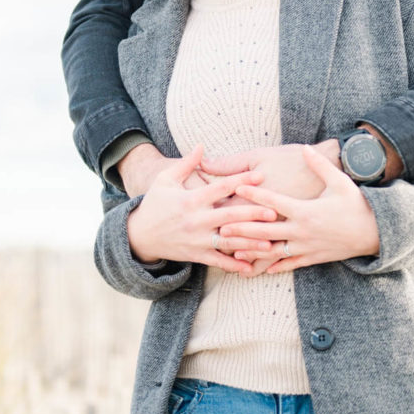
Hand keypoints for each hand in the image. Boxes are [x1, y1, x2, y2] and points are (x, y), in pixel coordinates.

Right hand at [126, 145, 277, 274]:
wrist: (139, 236)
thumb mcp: (166, 180)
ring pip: (227, 241)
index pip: (221, 187)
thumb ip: (186, 163)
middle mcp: (196, 220)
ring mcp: (197, 240)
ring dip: (249, 242)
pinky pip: (218, 261)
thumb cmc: (155, 203)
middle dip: (252, 213)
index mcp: (191, 199)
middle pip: (229, 215)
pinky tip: (251, 267)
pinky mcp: (196, 255)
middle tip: (274, 211)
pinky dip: (234, 265)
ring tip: (270, 242)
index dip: (241, 179)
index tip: (261, 174)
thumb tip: (201, 145)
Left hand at [219, 146, 379, 272]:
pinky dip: (272, 265)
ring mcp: (306, 246)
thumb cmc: (355, 203)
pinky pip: (288, 263)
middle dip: (242, 229)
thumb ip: (320, 165)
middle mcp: (302, 230)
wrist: (374, 231)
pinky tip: (257, 268)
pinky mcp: (312, 257)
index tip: (238, 189)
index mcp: (305, 210)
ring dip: (251, 251)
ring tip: (232, 251)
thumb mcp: (339, 182)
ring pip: (272, 251)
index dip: (254, 195)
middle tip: (221, 227)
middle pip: (265, 230)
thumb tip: (306, 148)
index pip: (273, 202)